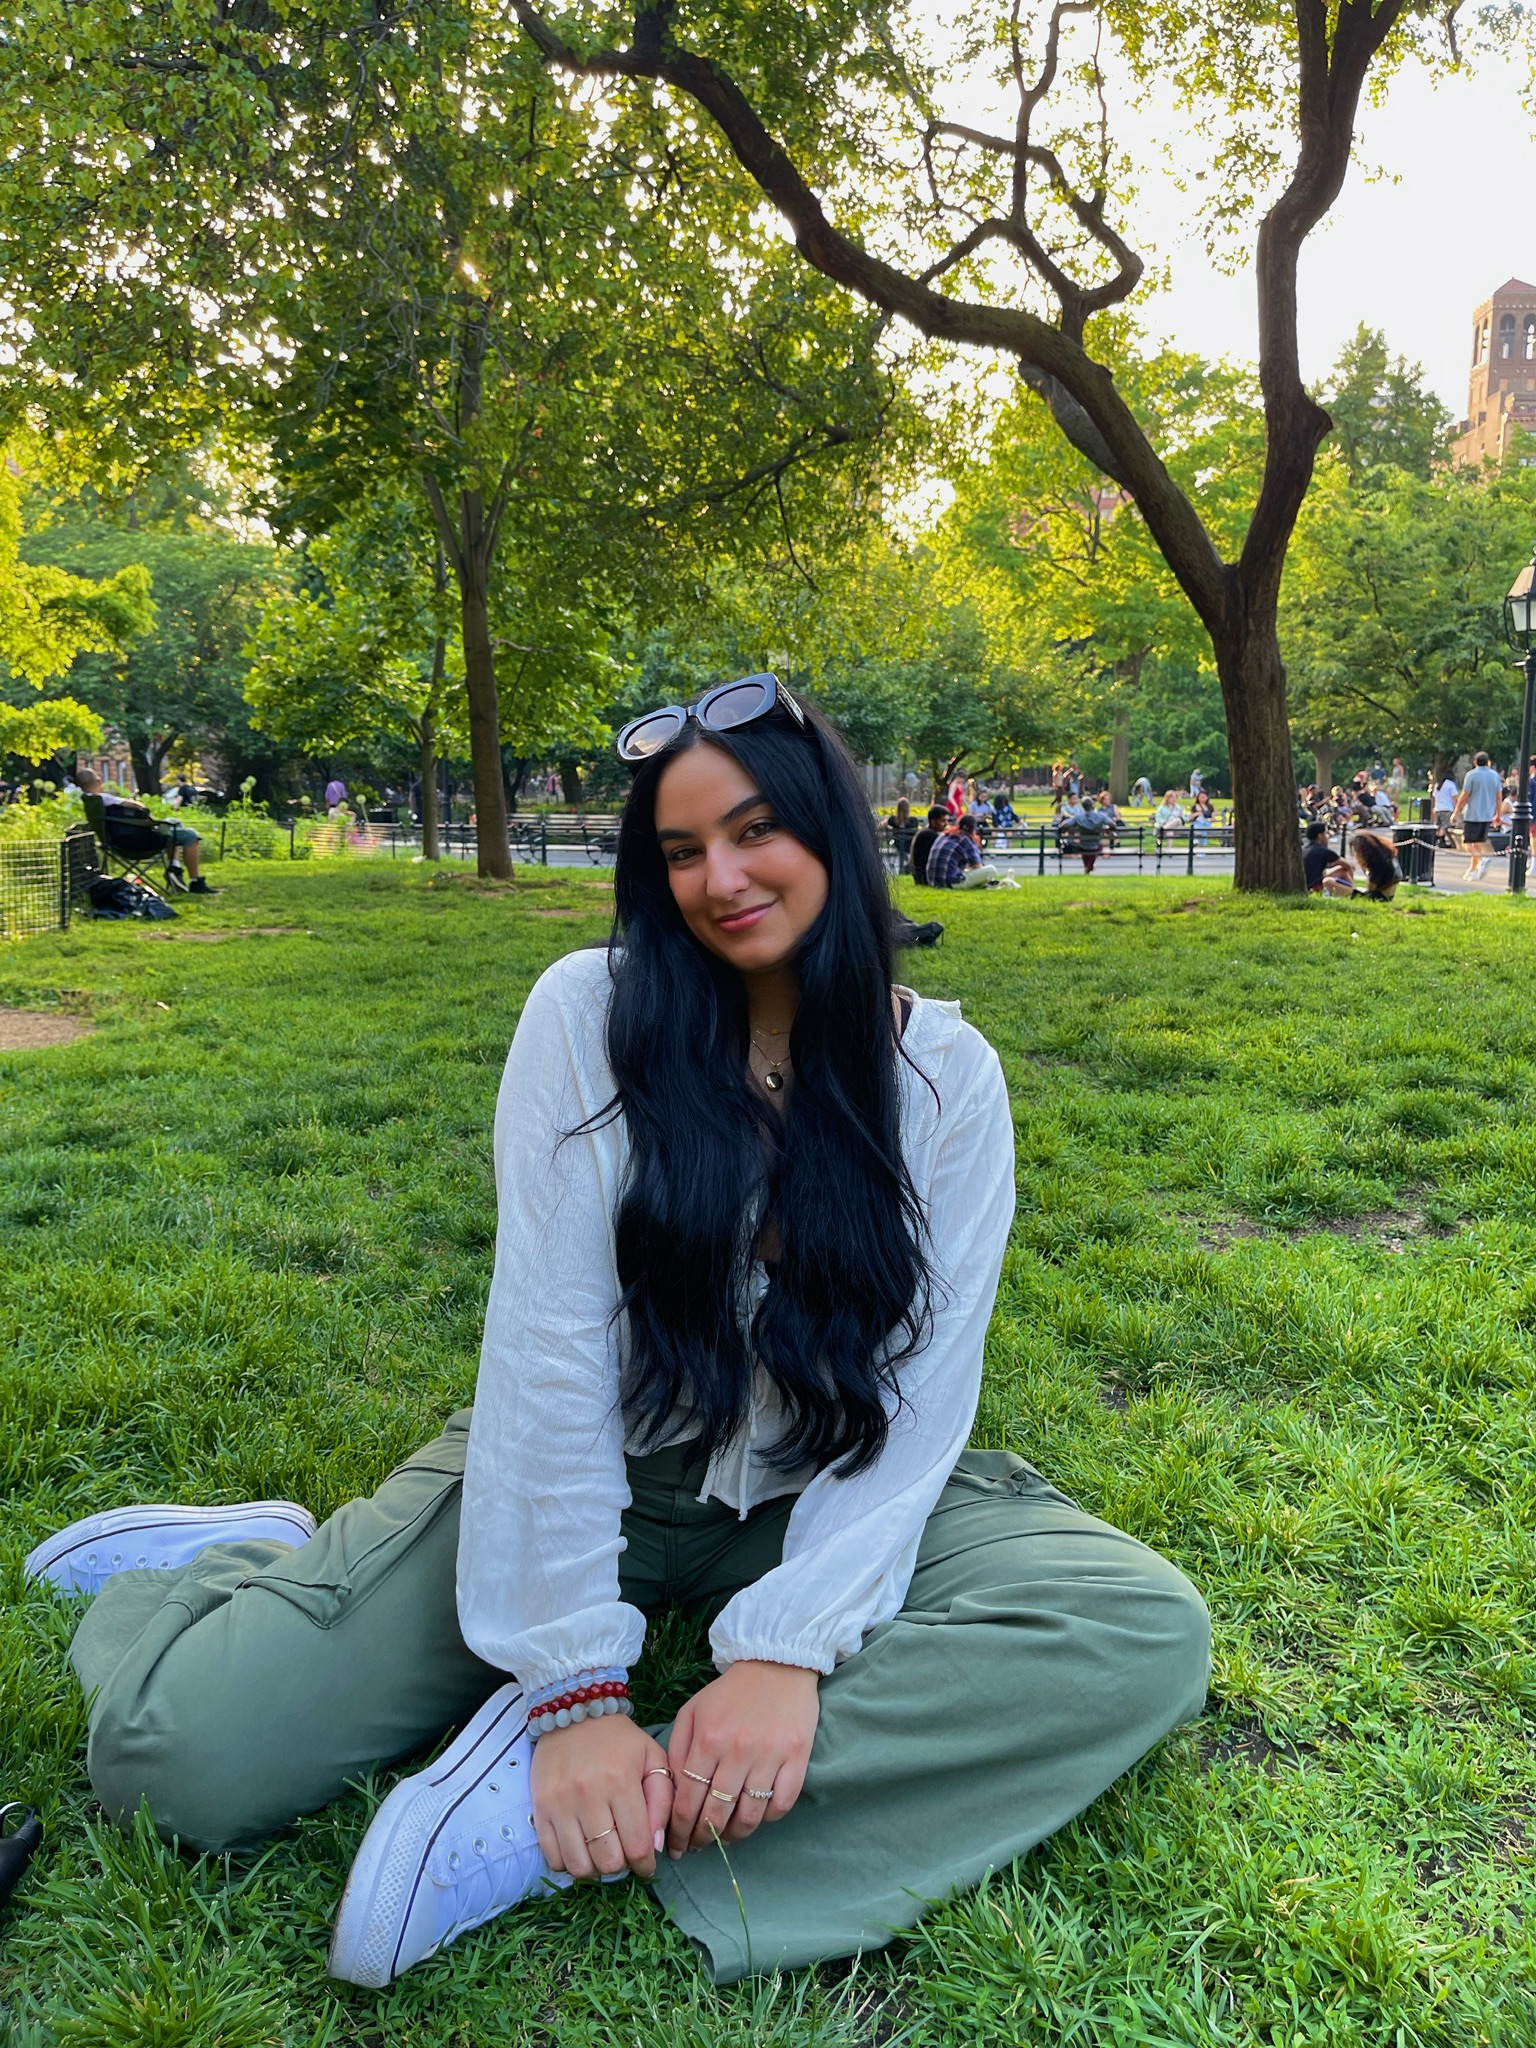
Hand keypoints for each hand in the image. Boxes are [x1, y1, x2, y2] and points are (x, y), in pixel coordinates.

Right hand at [530, 1712, 673, 1881]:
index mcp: (621, 1782)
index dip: (646, 1865)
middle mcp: (589, 1796)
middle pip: (608, 1862)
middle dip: (621, 1866)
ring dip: (595, 1868)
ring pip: (579, 1866)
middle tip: (623, 1853)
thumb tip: (656, 1846)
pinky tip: (580, 1849)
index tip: (647, 1864)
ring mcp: (560, 1804)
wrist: (575, 1712)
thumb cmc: (619, 1739)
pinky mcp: (540, 1808)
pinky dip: (568, 1864)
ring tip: (602, 1852)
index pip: (637, 1846)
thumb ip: (662, 1800)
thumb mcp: (652, 1757)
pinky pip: (553, 1857)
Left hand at [665, 1660, 819, 1856]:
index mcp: (708, 1739)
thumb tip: (671, 1794)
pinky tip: (755, 1818)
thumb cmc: (729, 1693)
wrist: (775, 1665)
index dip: (679, 1830)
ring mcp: (770, 1756)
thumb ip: (677, 1751)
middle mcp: (738, 1751)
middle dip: (702, 1839)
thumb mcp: (692, 1712)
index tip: (675, 1845)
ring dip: (734, 1836)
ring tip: (725, 1838)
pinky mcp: (797, 1758)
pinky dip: (767, 1820)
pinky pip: (780, 1805)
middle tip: (697, 1847)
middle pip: (716, 1814)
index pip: (688, 1800)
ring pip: (749, 1817)